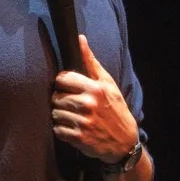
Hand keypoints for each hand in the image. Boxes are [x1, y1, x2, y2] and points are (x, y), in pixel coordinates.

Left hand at [51, 35, 137, 164]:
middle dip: (61, 101)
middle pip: (56, 97)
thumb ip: (91, 62)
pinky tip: (73, 128)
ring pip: (55, 113)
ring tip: (73, 117)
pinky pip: (57, 130)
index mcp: (95, 89)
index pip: (62, 79)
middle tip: (72, 105)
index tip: (69, 89)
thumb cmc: (115, 108)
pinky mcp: (79, 138)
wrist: (125, 142)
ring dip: (61, 116)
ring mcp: (83, 122)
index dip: (63, 84)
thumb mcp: (107, 84)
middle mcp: (88, 105)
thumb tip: (80, 38)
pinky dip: (62, 130)